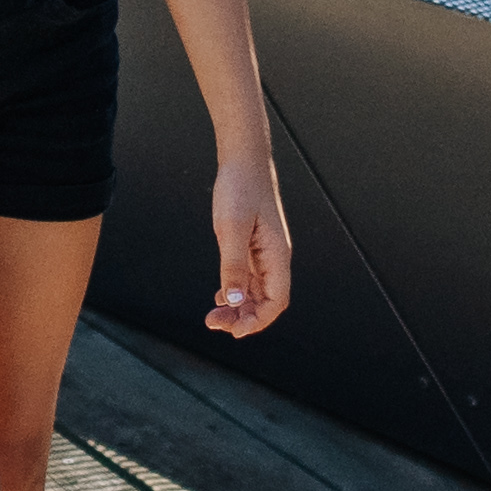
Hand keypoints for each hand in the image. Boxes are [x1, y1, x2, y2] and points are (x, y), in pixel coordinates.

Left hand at [202, 142, 294, 339]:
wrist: (242, 159)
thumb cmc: (241, 187)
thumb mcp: (231, 228)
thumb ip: (233, 266)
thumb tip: (235, 301)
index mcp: (277, 254)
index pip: (277, 301)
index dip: (258, 321)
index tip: (233, 330)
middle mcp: (274, 257)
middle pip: (267, 302)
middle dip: (244, 318)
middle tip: (213, 323)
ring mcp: (264, 253)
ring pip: (257, 293)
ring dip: (239, 309)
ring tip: (214, 315)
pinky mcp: (253, 247)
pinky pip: (249, 280)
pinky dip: (236, 293)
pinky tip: (220, 297)